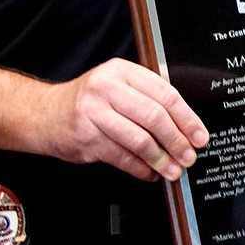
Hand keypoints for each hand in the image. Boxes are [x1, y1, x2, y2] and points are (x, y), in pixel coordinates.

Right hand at [38, 58, 208, 182]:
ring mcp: (93, 113)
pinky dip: (140, 169)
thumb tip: (186, 122)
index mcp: (122, 71)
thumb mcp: (117, 84)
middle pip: (154, 116)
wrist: (44, 114)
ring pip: (138, 139)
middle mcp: (106, 88)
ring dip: (161, 159)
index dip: (187, 117)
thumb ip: (147, 94)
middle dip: (177, 140)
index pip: (164, 93)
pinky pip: (121, 157)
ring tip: (173, 169)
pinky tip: (149, 173)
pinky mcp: (85, 138)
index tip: (199, 135)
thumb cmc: (88, 100)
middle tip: (189, 155)